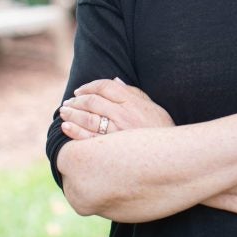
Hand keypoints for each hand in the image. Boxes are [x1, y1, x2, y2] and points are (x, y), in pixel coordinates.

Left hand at [60, 78, 174, 139]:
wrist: (172, 156)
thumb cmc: (162, 130)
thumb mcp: (152, 106)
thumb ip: (134, 93)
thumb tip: (116, 80)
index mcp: (132, 101)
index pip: (105, 86)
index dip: (89, 86)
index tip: (80, 91)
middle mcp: (123, 114)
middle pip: (93, 101)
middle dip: (77, 101)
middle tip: (68, 103)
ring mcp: (117, 132)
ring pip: (88, 119)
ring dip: (72, 114)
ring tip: (64, 112)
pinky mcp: (112, 150)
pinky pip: (88, 139)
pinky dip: (75, 131)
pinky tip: (66, 127)